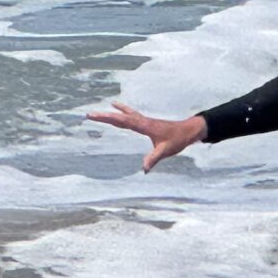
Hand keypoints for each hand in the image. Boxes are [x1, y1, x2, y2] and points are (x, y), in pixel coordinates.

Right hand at [87, 102, 204, 171]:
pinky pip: (131, 116)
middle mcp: (142, 121)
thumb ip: (154, 158)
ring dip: (114, 112)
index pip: (122, 121)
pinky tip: (120, 111)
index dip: (107, 118)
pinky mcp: (147, 123)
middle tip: (89, 114)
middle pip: (120, 116)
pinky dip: (123, 113)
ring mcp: (144, 121)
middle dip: (105, 115)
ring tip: (104, 108)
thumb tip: (143, 169)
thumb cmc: (177, 139)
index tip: (94, 115)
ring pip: (125, 114)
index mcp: (144, 125)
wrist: (188, 130)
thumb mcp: (166, 150)